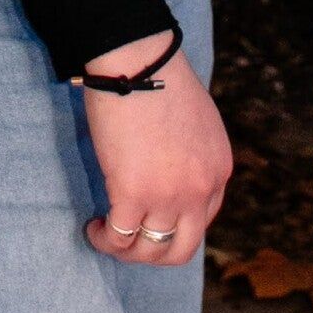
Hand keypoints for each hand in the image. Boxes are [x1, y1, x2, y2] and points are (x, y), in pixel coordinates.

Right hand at [82, 39, 231, 266]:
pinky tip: (94, 227)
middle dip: (153, 253)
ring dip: (125, 250)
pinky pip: (119, 238)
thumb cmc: (160, 79)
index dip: (173, 225)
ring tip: (106, 233)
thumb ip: (192, 155)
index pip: (202, 220)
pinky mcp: (133, 194)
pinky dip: (104, 240)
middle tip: (131, 240)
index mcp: (218, 170)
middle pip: (181, 249)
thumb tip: (169, 173)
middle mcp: (200, 190)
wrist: (139, 59)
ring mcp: (168, 196)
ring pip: (149, 251)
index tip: (150, 217)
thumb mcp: (198, 124)